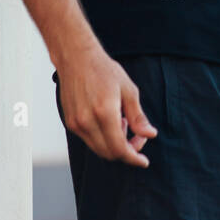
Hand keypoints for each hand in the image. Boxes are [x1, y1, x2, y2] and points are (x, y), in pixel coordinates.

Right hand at [54, 42, 157, 166]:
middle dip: (126, 151)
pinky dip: (103, 138)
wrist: (76, 58)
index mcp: (104, 113)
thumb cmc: (104, 70)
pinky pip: (89, 140)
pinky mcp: (70, 122)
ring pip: (98, 149)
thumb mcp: (128, 89)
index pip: (119, 148)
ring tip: (123, 122)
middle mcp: (87, 122)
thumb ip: (138, 116)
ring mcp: (76, 124)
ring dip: (114, 144)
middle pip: (109, 153)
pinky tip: (110, 120)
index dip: (133, 157)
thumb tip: (150, 135)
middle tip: (138, 137)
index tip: (144, 161)